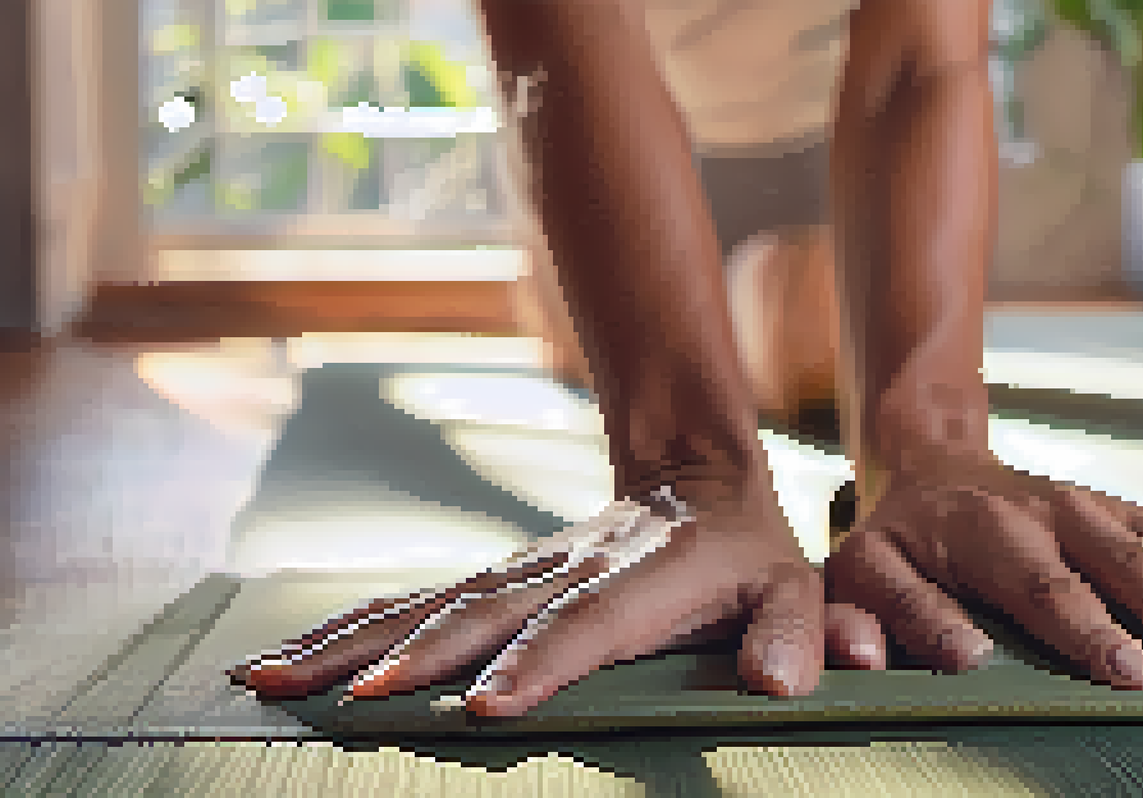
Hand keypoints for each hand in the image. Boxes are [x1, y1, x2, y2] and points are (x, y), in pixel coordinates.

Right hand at [231, 483, 885, 715]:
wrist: (696, 476)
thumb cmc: (748, 553)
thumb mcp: (794, 586)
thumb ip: (798, 630)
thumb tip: (783, 681)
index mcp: (642, 579)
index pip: (587, 623)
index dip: (540, 662)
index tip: (488, 705)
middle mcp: (568, 569)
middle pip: (483, 613)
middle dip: (416, 658)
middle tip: (354, 701)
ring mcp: (521, 570)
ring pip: (426, 604)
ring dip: (350, 641)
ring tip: (275, 677)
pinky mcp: (493, 577)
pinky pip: (411, 601)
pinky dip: (343, 628)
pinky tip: (285, 656)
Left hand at [824, 454, 1142, 698]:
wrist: (935, 464)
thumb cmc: (898, 540)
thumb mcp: (866, 571)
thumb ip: (898, 614)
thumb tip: (961, 660)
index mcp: (997, 529)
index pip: (1051, 584)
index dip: (1094, 630)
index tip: (1141, 677)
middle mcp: (1074, 513)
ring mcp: (1127, 514)